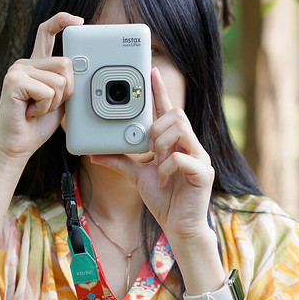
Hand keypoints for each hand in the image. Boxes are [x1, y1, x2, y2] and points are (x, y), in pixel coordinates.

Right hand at [0, 13, 81, 162]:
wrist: (17, 145)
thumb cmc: (37, 124)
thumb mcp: (60, 99)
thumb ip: (68, 81)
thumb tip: (84, 67)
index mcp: (36, 65)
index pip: (47, 33)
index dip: (62, 21)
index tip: (78, 22)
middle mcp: (25, 63)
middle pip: (65, 63)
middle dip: (66, 90)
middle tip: (47, 105)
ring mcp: (17, 70)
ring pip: (60, 79)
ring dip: (55, 101)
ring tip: (36, 109)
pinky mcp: (13, 81)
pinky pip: (47, 90)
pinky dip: (44, 106)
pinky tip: (30, 112)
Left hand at [90, 68, 214, 242]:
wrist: (179, 227)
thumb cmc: (164, 200)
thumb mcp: (137, 177)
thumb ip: (120, 162)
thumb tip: (95, 153)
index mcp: (175, 143)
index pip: (168, 110)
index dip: (160, 91)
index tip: (152, 72)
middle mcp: (190, 146)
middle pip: (177, 115)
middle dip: (157, 127)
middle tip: (150, 148)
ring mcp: (199, 158)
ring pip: (182, 130)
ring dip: (162, 144)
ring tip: (156, 163)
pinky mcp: (204, 172)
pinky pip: (183, 158)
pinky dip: (167, 168)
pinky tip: (162, 179)